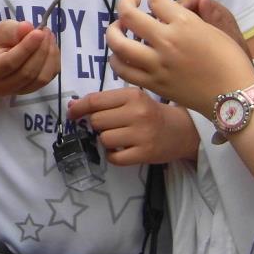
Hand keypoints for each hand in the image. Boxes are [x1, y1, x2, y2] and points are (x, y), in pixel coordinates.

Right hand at [0, 19, 59, 94]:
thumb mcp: (0, 30)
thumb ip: (12, 30)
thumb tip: (27, 28)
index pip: (10, 62)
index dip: (27, 48)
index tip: (39, 32)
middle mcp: (2, 85)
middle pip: (27, 72)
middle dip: (41, 50)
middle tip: (46, 31)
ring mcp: (18, 91)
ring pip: (41, 78)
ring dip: (50, 56)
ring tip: (49, 37)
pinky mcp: (32, 90)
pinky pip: (49, 78)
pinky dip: (54, 61)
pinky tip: (51, 47)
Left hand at [68, 87, 199, 165]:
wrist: (181, 131)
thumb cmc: (151, 113)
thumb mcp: (132, 99)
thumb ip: (105, 100)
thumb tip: (73, 105)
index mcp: (132, 95)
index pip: (96, 100)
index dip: (79, 108)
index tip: (72, 113)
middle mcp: (137, 113)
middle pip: (97, 121)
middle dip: (98, 125)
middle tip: (111, 125)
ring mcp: (142, 134)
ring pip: (104, 139)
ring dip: (106, 140)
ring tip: (119, 137)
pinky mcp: (145, 153)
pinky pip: (114, 158)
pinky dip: (112, 156)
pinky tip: (122, 150)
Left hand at [108, 0, 253, 114]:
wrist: (234, 95)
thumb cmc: (230, 60)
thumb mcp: (212, 29)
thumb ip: (186, 19)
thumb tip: (166, 12)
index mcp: (184, 23)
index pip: (156, 0)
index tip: (157, 3)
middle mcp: (166, 41)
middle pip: (128, 16)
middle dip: (125, 5)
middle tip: (130, 6)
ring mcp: (157, 64)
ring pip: (118, 44)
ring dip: (114, 33)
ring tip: (120, 30)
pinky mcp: (153, 84)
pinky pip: (124, 71)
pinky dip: (118, 60)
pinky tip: (122, 57)